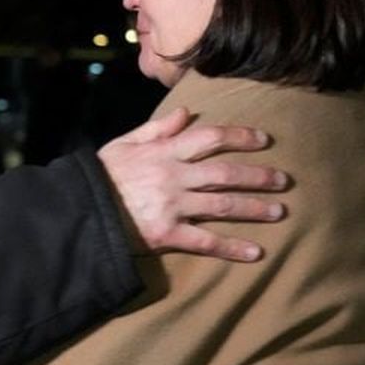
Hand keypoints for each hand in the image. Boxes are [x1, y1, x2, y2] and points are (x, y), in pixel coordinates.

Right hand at [97, 107, 286, 259]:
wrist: (80, 210)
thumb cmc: (102, 175)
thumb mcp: (124, 143)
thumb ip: (156, 128)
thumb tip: (185, 112)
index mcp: (164, 152)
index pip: (210, 138)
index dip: (240, 137)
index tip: (263, 139)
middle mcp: (173, 177)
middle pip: (225, 174)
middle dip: (258, 175)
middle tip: (284, 180)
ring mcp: (172, 206)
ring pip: (223, 205)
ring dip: (255, 208)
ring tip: (279, 211)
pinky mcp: (167, 234)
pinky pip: (206, 241)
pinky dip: (232, 247)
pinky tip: (256, 252)